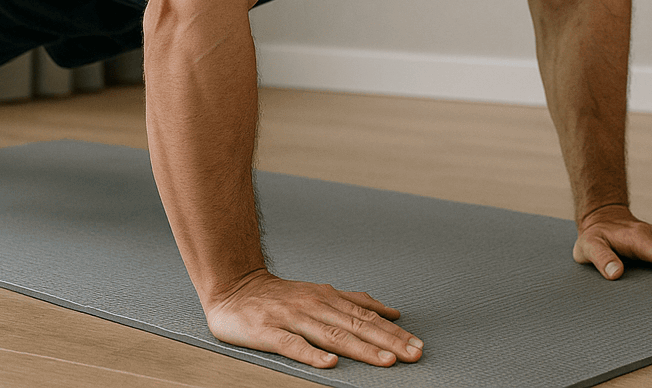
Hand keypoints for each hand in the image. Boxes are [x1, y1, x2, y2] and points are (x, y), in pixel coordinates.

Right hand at [203, 269, 422, 368]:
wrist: (235, 287)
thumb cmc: (281, 296)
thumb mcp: (322, 293)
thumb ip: (356, 302)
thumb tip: (392, 311)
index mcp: (329, 298)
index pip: (368, 317)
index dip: (394, 333)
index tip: (417, 345)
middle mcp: (315, 305)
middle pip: (357, 326)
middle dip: (388, 342)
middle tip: (412, 354)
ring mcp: (293, 318)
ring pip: (332, 335)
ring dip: (361, 349)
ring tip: (385, 360)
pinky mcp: (269, 331)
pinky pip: (293, 344)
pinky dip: (312, 354)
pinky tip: (329, 363)